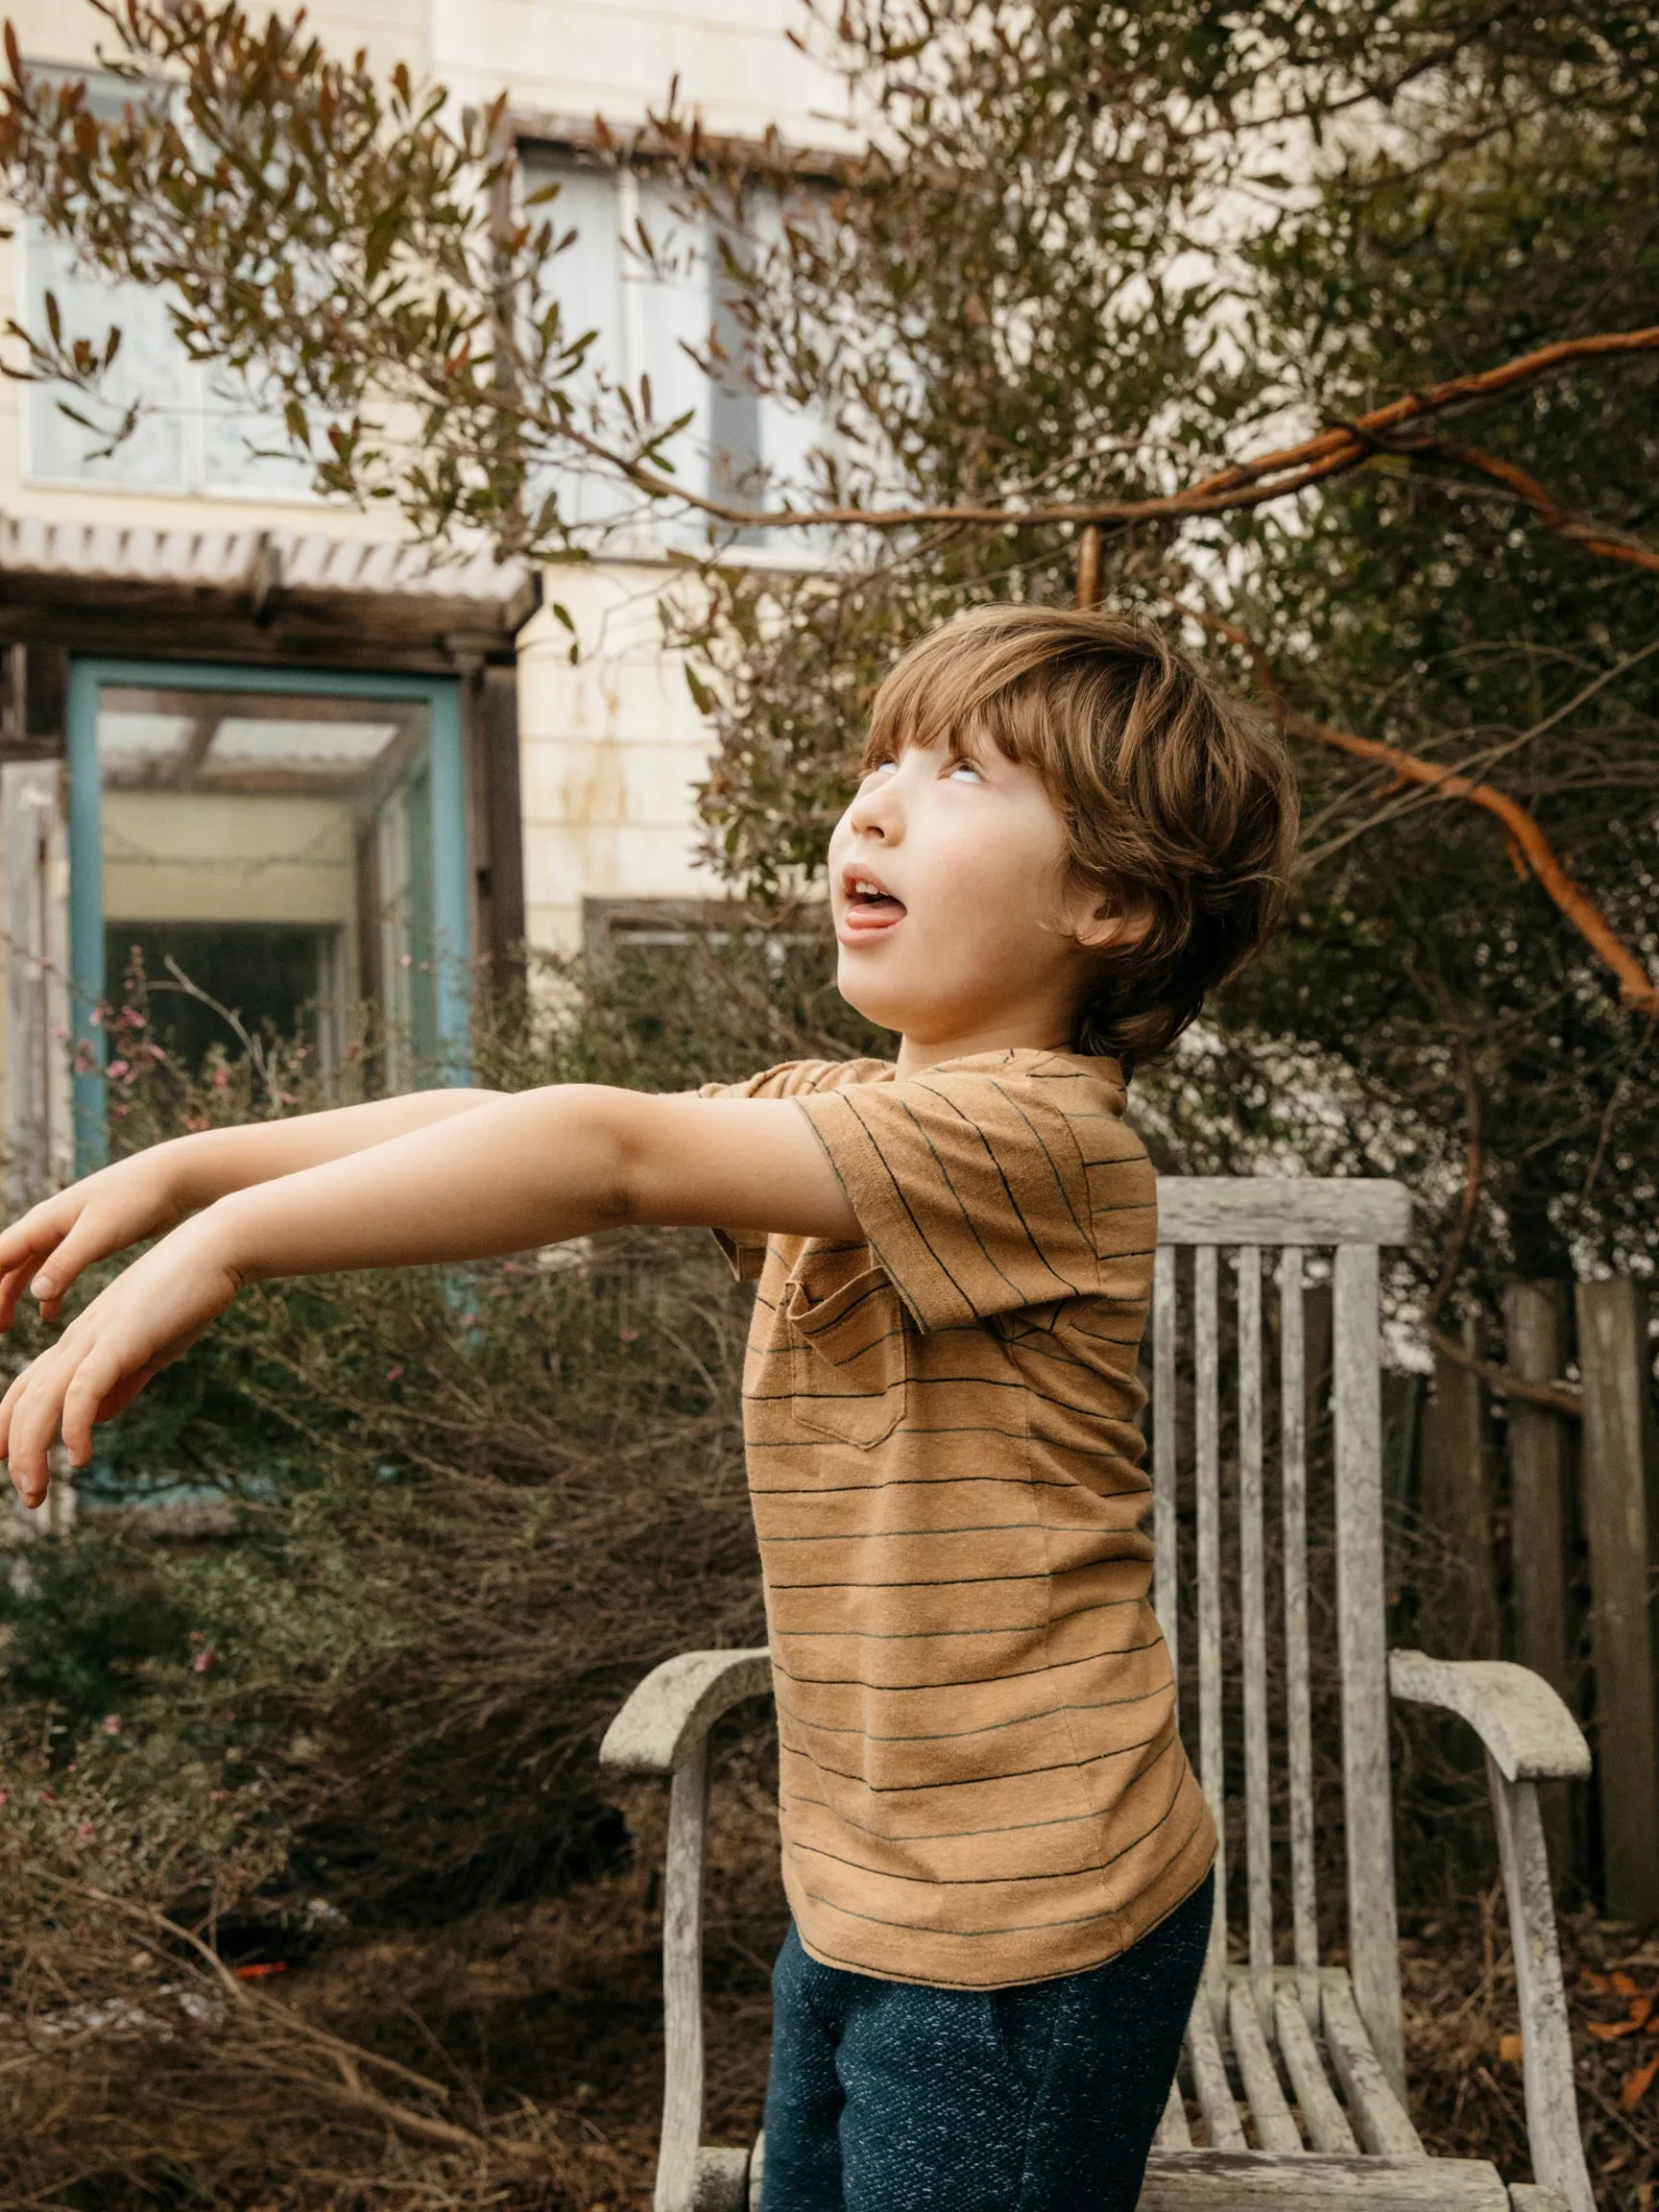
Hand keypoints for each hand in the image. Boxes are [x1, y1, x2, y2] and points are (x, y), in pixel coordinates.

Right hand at [0, 1151, 187, 1328]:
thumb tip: (34, 1293)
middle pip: (7, 1264)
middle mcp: (48, 1226)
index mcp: (43, 1221)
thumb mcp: (99, 1233)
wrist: (172, 1179)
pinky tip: (49, 1315)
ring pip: (29, 1268)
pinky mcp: (88, 1242)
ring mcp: (67, 1233)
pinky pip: (56, 1270)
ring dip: (15, 1295)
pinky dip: (48, 1293)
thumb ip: (66, 1262)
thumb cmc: (135, 1198)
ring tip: (6, 1326)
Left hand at [0, 1216, 240, 1507]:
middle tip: (28, 1499)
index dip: (12, 1427)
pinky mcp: (119, 1340)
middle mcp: (77, 1340)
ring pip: (44, 1401)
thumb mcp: (149, 1348)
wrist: (214, 1252)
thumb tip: (95, 1418)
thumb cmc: (186, 1296)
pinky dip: (74, 1427)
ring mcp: (94, 1339)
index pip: (29, 1387)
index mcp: (82, 1341)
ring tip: (35, 1492)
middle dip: (18, 1452)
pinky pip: (84, 1390)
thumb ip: (122, 1382)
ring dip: (33, 1451)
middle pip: (26, 1400)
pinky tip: (81, 1457)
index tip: (8, 1463)